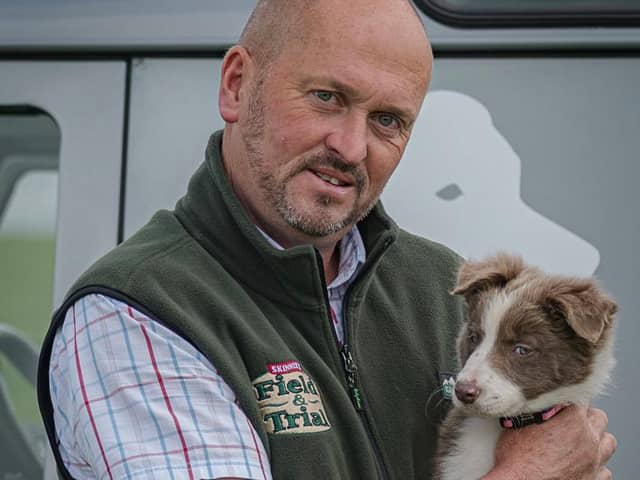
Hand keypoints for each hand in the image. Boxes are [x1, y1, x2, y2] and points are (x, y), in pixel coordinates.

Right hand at [485, 405, 615, 479]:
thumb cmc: (516, 459)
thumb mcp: (520, 424)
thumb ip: (537, 409)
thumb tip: (538, 399)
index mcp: (573, 421)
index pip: (580, 397)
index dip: (567, 398)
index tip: (560, 401)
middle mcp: (588, 440)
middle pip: (598, 417)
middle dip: (586, 416)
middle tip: (569, 421)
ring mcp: (594, 462)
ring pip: (608, 442)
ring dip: (597, 438)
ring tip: (580, 441)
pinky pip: (605, 469)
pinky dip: (596, 464)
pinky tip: (581, 463)